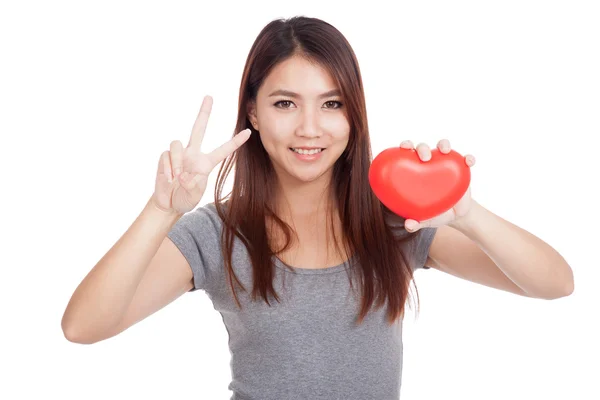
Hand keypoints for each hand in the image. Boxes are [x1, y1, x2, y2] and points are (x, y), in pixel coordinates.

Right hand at [151, 95, 251, 215]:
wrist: (168, 203)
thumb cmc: (185, 198)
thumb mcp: (194, 195)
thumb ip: (192, 185)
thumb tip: (182, 174)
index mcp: (206, 163)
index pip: (223, 150)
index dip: (235, 142)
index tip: (248, 133)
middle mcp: (193, 154)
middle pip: (199, 128)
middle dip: (203, 112)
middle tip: (210, 97)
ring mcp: (179, 154)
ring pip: (177, 144)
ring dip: (176, 163)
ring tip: (176, 178)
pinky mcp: (166, 156)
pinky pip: (166, 155)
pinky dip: (167, 169)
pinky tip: (168, 178)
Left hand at [399, 139, 475, 231]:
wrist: (456, 215)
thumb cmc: (435, 213)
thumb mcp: (426, 219)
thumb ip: (416, 222)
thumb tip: (409, 225)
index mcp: (415, 171)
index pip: (406, 155)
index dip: (404, 146)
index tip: (403, 148)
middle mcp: (429, 164)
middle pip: (423, 148)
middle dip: (422, 147)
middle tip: (424, 158)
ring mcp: (446, 164)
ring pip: (444, 146)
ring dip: (444, 145)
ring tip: (445, 151)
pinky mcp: (462, 168)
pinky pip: (465, 159)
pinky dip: (468, 158)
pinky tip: (469, 161)